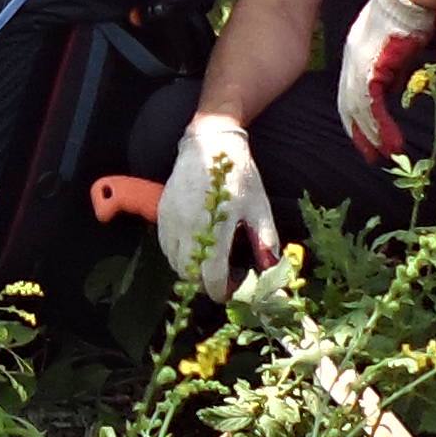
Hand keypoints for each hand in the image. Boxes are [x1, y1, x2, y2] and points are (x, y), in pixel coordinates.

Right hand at [159, 112, 277, 300]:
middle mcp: (188, 227)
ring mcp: (171, 220)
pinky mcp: (162, 214)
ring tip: (211, 260)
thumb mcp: (259, 209)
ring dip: (192, 270)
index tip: (235, 290)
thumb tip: (274, 273)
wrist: (210, 144)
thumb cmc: (239, 176)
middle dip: (207, 283)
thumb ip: (266, 244)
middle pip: (190, 276)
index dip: (223, 291)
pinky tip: (196, 246)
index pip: (212, 277)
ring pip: (175, 264)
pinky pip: (166, 248)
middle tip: (225, 275)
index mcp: (216, 227)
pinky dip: (179, 255)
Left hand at [333, 0, 435, 158]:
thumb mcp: (395, 46)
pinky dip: (380, 126)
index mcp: (356, 54)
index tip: (363, 136)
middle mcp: (352, 62)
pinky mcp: (372, 68)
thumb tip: (393, 89)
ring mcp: (359, 65)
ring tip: (379, 155)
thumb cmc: (406, 15)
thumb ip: (392, 69)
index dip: (356, 117)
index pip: (351, 93)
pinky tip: (388, 141)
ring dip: (370, 135)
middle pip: (349, 105)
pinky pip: (372, 104)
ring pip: (359, 109)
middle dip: (359, 133)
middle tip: (368, 155)